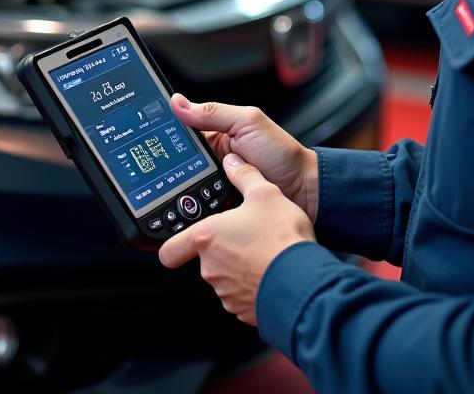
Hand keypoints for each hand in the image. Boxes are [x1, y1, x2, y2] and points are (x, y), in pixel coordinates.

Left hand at [159, 153, 314, 324]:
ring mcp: (226, 292)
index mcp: (207, 238)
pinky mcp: (244, 311)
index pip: (169, 250)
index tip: (178, 241)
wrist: (304, 281)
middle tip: (244, 233)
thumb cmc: (280, 239)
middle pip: (205, 258)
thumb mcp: (264, 193)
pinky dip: (253, 283)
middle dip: (222, 246)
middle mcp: (211, 268)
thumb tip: (234, 162)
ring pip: (225, 276)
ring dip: (238, 265)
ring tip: (262, 250)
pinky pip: (243, 294)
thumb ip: (244, 175)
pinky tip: (271, 269)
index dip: (171, 244)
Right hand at [170, 94, 319, 221]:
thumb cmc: (282, 154)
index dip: (167, 134)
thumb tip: (178, 101)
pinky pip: (201, 205)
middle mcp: (213, 156)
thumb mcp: (248, 122)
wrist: (304, 191)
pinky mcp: (221, 204)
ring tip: (190, 187)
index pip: (183, 131)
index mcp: (217, 132)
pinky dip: (196, 206)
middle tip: (171, 169)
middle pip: (181, 161)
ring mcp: (217, 181)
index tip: (150, 137)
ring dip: (185, 187)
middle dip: (174, 166)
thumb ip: (213, 112)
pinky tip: (194, 207)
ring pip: (187, 185)